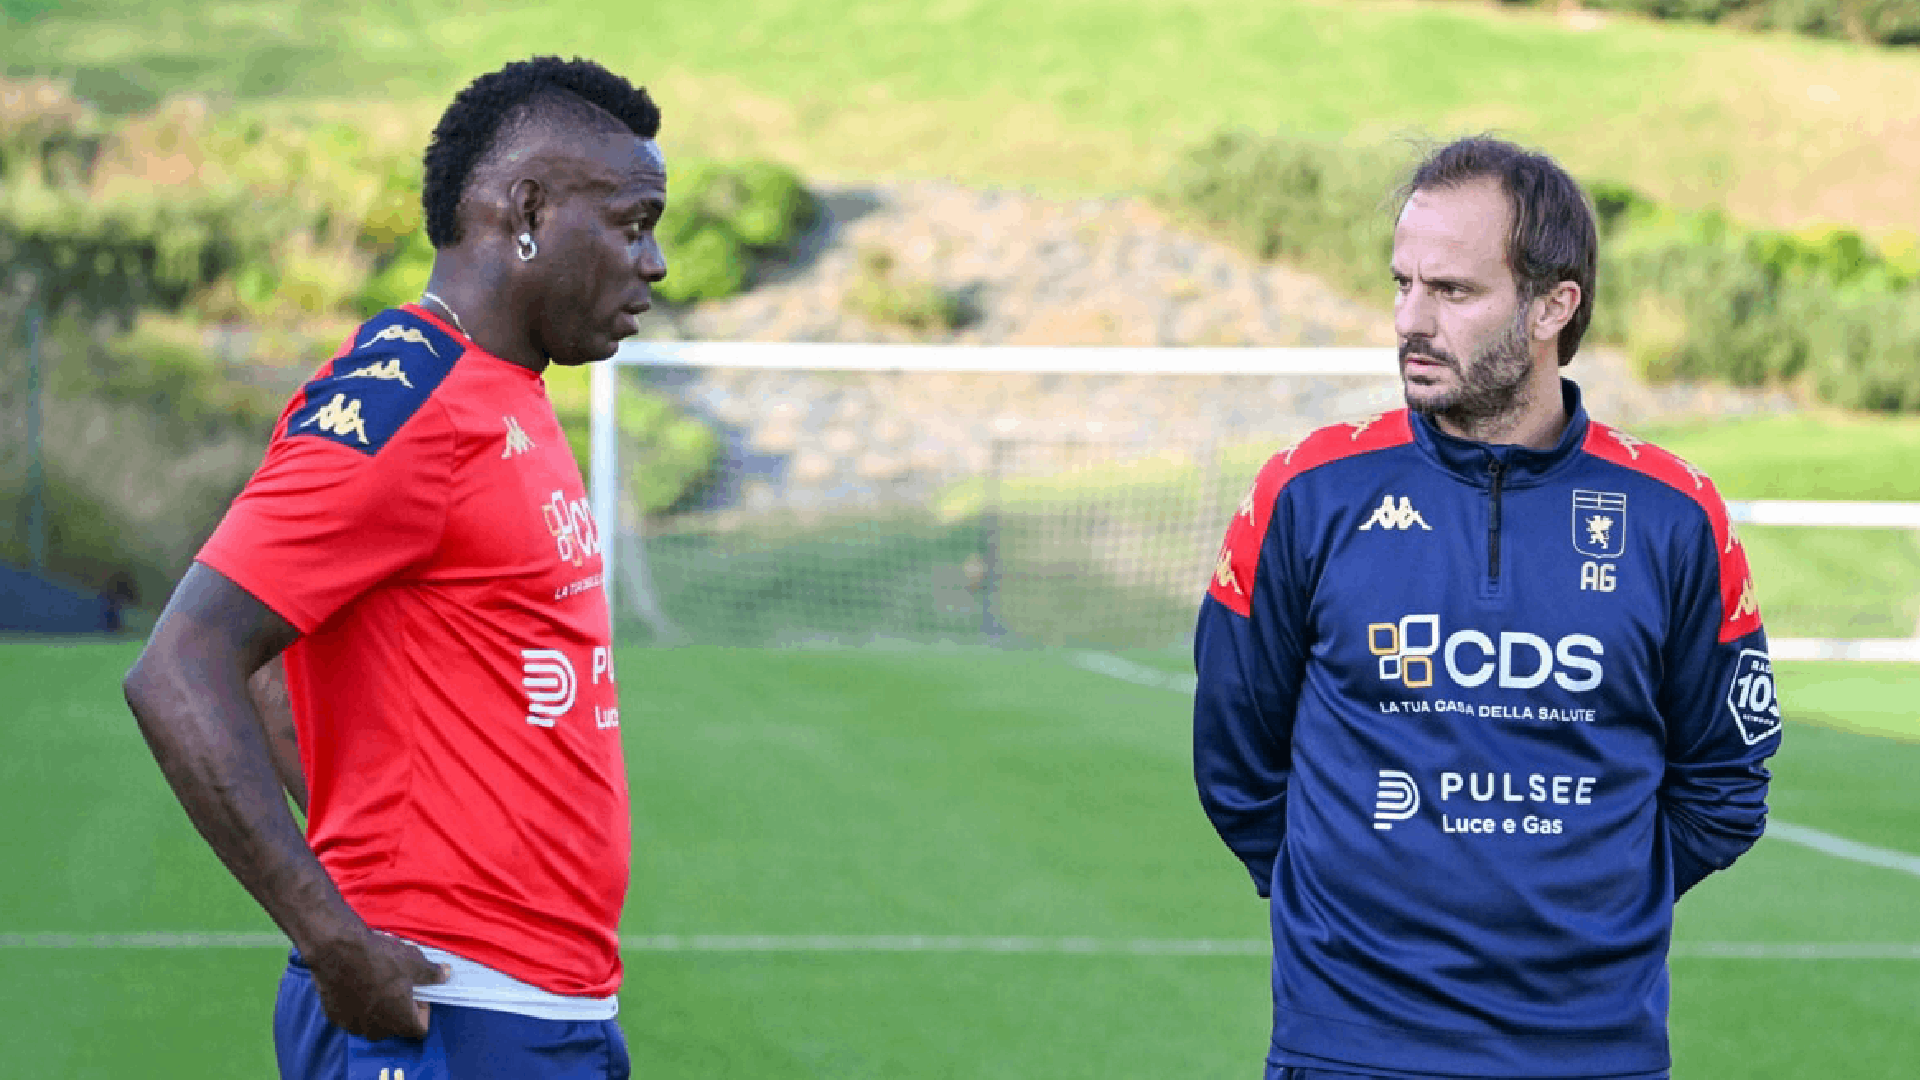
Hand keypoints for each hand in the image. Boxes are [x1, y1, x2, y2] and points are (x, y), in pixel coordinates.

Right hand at [304, 927, 451, 1039]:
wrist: (337, 951)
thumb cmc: (381, 959)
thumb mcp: (415, 962)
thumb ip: (432, 974)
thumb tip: (446, 974)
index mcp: (400, 1023)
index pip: (421, 1028)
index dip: (423, 1010)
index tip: (419, 992)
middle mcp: (376, 1031)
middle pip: (396, 1025)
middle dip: (400, 1007)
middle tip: (398, 983)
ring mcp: (353, 1026)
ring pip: (373, 1020)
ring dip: (378, 1006)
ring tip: (376, 981)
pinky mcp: (335, 1017)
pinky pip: (353, 1014)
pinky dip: (358, 1003)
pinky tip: (356, 982)